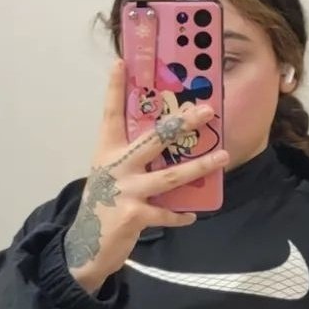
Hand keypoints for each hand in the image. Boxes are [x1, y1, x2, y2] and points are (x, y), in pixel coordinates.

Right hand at [63, 58, 228, 293]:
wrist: (85, 245)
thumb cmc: (102, 206)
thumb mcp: (109, 176)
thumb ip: (129, 160)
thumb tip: (163, 147)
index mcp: (107, 152)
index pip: (111, 114)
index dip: (114, 89)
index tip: (122, 63)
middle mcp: (116, 166)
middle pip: (154, 139)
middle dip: (182, 123)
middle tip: (206, 110)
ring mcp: (126, 190)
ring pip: (170, 176)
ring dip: (200, 166)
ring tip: (223, 157)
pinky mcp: (134, 215)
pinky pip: (166, 213)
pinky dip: (180, 216)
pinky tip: (192, 215)